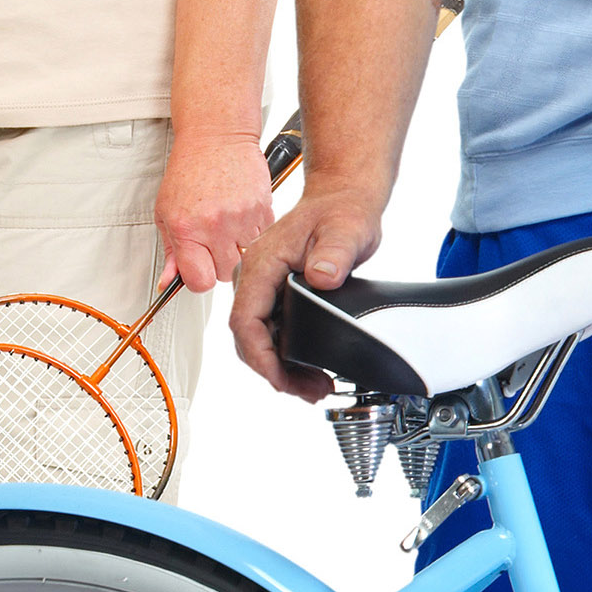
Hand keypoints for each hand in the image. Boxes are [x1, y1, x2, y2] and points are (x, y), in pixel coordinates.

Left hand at [157, 125, 274, 294]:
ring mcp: (242, 218)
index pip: (200, 282)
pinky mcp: (263, 209)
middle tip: (212, 241)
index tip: (199, 269)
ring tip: (227, 223)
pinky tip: (240, 213)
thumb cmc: (189, 170)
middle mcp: (215, 226)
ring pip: (246, 258)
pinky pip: (262, 238)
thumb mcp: (166, 211)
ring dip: (238, 247)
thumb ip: (171, 251)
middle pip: (225, 274)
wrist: (216, 138)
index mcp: (187, 229)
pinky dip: (252, 231)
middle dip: (218, 262)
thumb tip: (169, 282)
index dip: (199, 279)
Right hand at [231, 182, 389, 399]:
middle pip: (248, 338)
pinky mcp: (273, 294)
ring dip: (281, 368)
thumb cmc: (341, 211)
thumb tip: (322, 276)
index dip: (261, 358)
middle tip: (309, 391)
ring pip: (258, 339)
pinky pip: (270, 331)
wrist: (343, 200)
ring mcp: (261, 286)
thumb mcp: (345, 231)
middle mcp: (253, 276)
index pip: (245, 321)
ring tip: (314, 386)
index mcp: (261, 263)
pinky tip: (308, 368)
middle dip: (274, 372)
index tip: (282, 380)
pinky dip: (286, 354)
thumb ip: (334, 253)